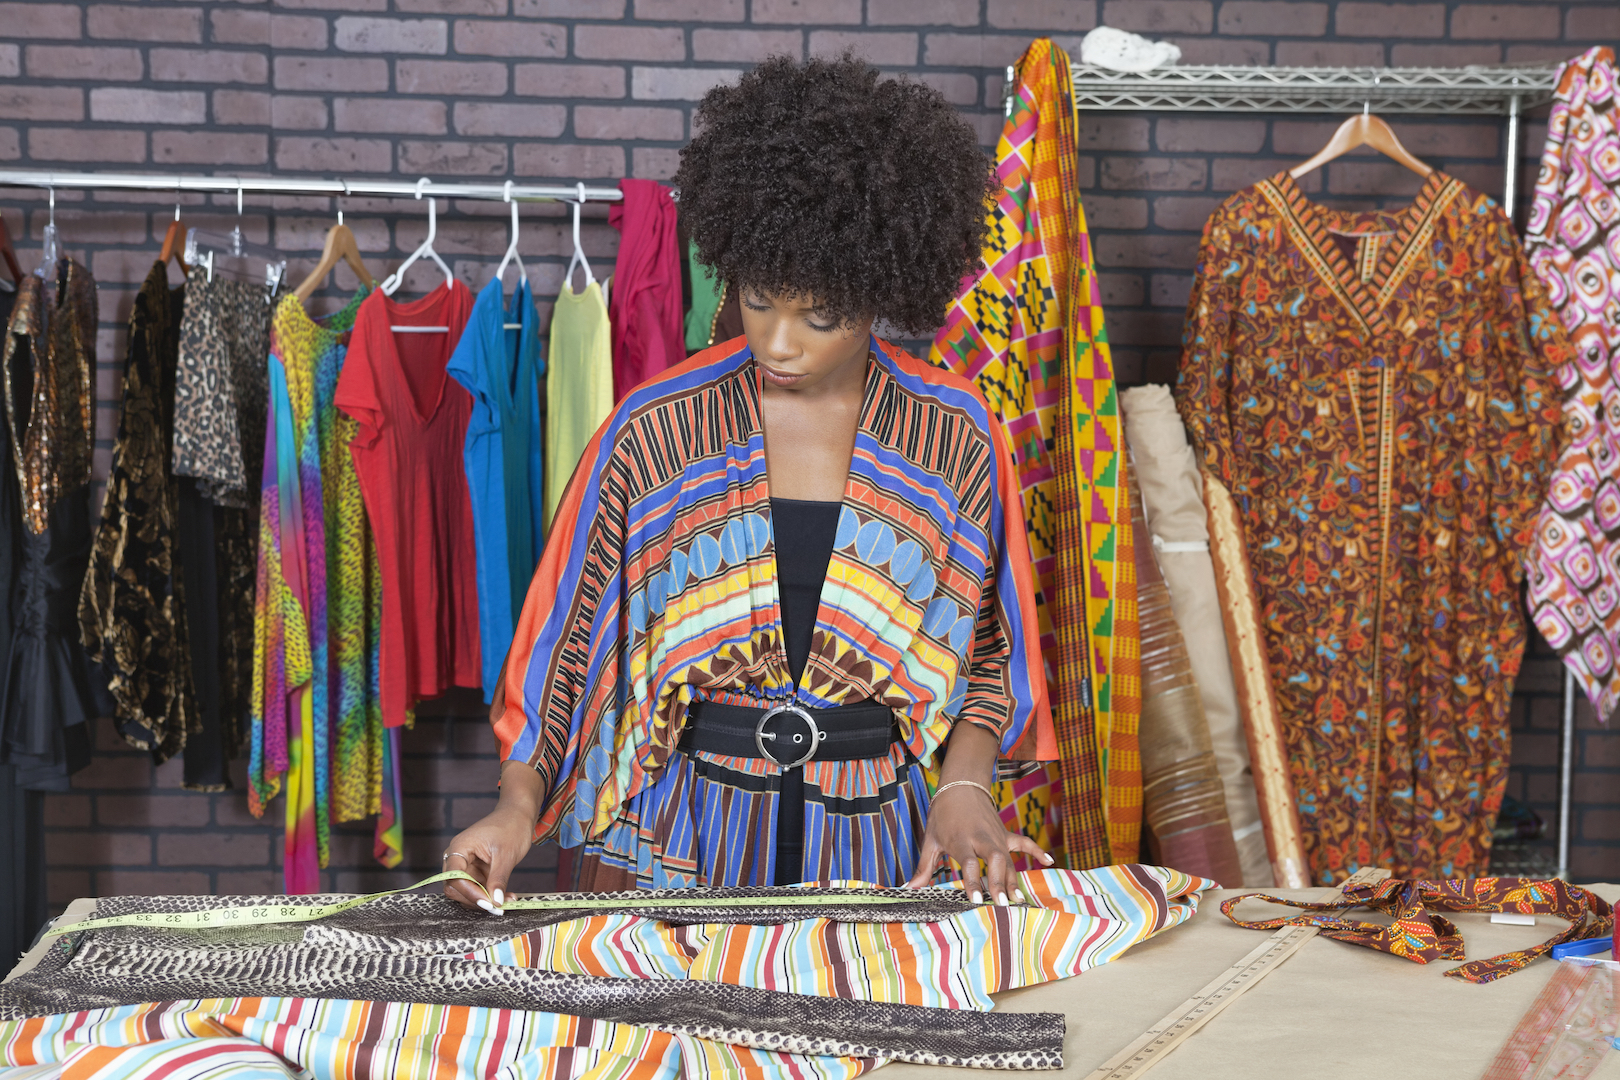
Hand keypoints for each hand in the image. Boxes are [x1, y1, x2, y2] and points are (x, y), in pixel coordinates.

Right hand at [443, 759, 544, 912]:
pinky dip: (489, 895)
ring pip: (466, 892)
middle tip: (497, 906)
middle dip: (475, 899)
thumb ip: (498, 879)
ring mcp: (466, 865)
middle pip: (455, 888)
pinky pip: (477, 889)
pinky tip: (505, 896)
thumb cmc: (511, 826)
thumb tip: (495, 901)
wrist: (518, 815)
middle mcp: (458, 857)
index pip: (454, 877)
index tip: (488, 903)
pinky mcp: (476, 871)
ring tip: (506, 901)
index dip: (469, 893)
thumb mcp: (506, 854)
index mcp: (459, 848)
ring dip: (483, 899)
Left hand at [905, 781, 1050, 903]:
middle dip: (999, 881)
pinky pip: (1024, 842)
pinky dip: (1037, 851)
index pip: (969, 862)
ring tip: (1017, 900)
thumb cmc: (942, 815)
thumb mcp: (930, 839)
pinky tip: (1049, 863)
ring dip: (1013, 879)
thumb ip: (924, 867)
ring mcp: (996, 836)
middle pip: (994, 859)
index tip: (976, 898)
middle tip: (1002, 902)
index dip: (973, 881)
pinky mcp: (1005, 834)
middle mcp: (981, 838)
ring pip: (1008, 858)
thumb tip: (909, 889)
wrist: (960, 787)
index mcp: (961, 839)